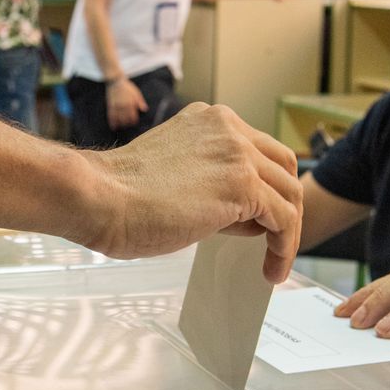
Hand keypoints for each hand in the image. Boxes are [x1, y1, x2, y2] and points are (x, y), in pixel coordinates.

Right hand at [83, 102, 302, 282]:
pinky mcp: (243, 184)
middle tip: (277, 238)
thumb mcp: (176, 177)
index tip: (260, 219)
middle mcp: (227, 128)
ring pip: (290, 193)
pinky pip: (284, 218)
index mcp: (208, 120)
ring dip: (288, 232)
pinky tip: (271, 268)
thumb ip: (212, 184)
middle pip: (283, 165)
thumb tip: (242, 215)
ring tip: (275, 263)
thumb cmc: (119, 196)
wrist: (99, 197)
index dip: (264, 186)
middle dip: (286, 204)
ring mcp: (237, 153)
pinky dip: (284, 247)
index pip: (256, 150)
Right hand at [106, 77, 148, 129]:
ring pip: (118, 119)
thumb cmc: (127, 87)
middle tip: (127, 125)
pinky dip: (112, 122)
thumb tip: (144, 109)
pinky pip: (111, 116)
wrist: (116, 81)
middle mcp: (123, 106)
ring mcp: (116, 106)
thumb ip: (140, 101)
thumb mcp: (136, 93)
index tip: (134, 123)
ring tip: (121, 128)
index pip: (133, 116)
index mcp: (131, 103)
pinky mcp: (110, 106)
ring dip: (120, 125)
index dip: (133, 121)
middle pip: (125, 119)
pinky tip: (113, 127)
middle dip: (127, 124)